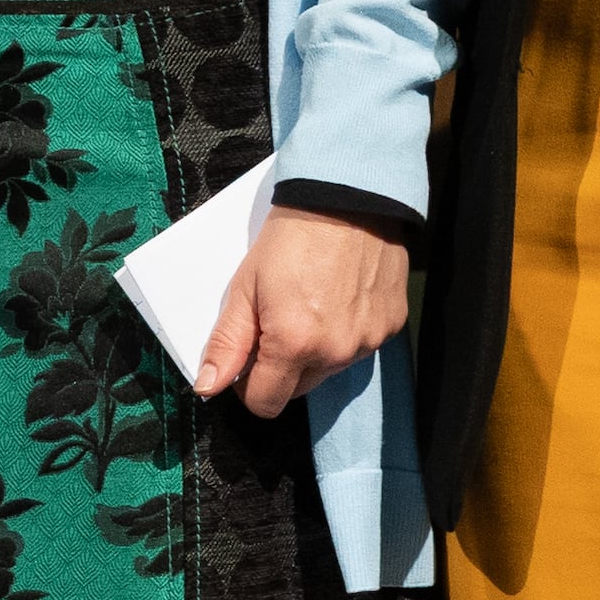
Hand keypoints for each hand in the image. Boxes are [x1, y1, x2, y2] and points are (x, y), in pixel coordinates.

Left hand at [191, 206, 411, 418]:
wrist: (347, 197)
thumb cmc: (292, 236)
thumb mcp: (246, 285)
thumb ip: (227, 342)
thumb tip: (209, 386)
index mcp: (294, 344)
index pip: (266, 403)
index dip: (248, 386)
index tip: (248, 358)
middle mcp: (336, 352)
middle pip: (298, 389)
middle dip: (281, 367)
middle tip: (277, 321)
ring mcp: (368, 341)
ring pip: (330, 368)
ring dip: (316, 350)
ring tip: (311, 303)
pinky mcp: (391, 326)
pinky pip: (360, 346)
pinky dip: (346, 331)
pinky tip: (340, 296)